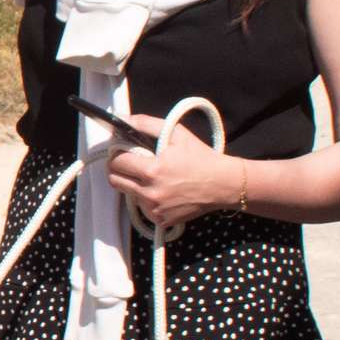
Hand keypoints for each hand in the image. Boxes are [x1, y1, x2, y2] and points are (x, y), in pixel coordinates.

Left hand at [105, 113, 239, 227]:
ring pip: (127, 194)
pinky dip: (146, 199)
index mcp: (152, 171)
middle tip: (132, 163)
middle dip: (119, 169)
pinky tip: (163, 190)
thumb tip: (121, 119)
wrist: (224, 184)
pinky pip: (142, 208)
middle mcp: (150, 193)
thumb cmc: (201, 157)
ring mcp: (155, 209)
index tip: (125, 151)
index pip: (116, 163)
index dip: (118, 154)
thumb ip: (145, 124)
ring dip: (133, 184)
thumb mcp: (176, 133)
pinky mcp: (160, 220)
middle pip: (115, 180)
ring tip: (153, 177)